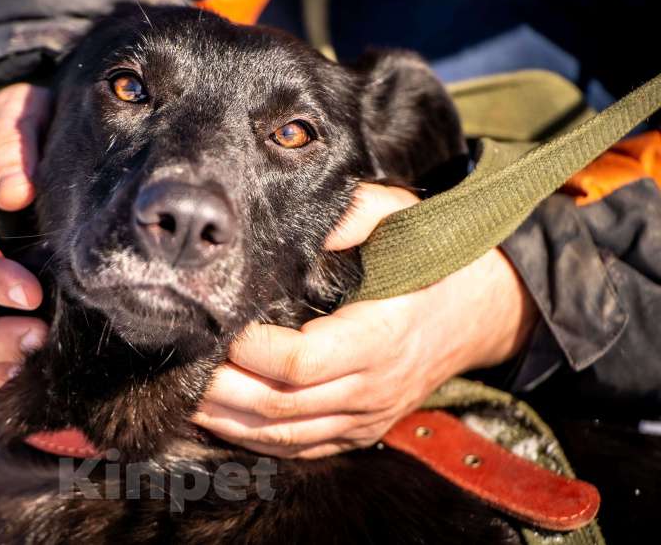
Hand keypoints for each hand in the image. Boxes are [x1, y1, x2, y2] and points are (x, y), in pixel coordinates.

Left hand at [192, 183, 537, 457]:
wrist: (483, 309)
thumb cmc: (435, 259)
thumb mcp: (401, 219)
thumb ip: (354, 213)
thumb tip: (305, 218)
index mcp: (378, 337)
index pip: (299, 362)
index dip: (249, 352)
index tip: (218, 327)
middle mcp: (372, 387)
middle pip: (281, 407)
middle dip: (222, 392)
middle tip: (179, 370)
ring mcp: (368, 415)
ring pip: (286, 436)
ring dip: (230, 422)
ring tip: (184, 400)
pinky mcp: (364, 428)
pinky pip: (303, 448)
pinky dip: (258, 441)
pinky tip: (222, 422)